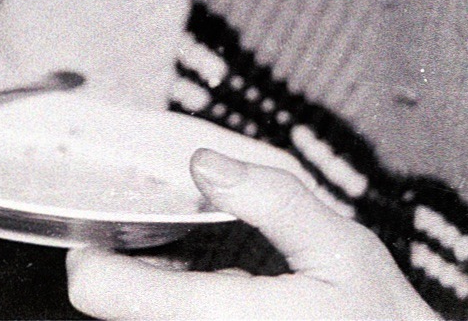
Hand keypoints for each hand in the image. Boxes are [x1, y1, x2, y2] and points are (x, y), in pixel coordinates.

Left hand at [65, 149, 438, 319]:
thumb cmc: (377, 316)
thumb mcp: (341, 246)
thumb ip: (274, 200)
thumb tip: (204, 162)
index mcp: (220, 319)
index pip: (102, 293)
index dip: (90, 252)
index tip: (102, 219)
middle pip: (113, 306)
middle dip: (124, 259)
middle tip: (148, 222)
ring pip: (141, 317)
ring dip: (150, 284)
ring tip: (183, 249)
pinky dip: (173, 301)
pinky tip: (207, 282)